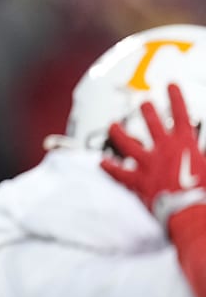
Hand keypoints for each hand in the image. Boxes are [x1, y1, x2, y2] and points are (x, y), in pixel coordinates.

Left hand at [101, 83, 205, 225]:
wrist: (190, 212)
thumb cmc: (205, 191)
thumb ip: (204, 154)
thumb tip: (203, 149)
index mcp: (185, 144)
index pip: (180, 114)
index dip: (175, 97)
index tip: (170, 85)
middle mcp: (164, 149)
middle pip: (152, 123)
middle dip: (147, 111)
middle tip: (144, 102)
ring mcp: (148, 163)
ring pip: (127, 143)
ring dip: (119, 133)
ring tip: (112, 125)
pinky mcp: (138, 180)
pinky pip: (119, 173)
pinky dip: (110, 168)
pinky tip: (101, 163)